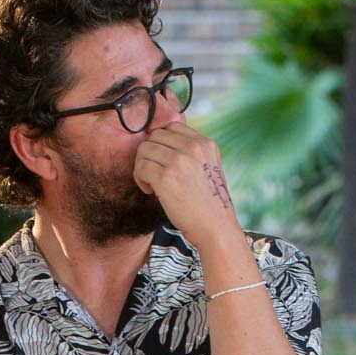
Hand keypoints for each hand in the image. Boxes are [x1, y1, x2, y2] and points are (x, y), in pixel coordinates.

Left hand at [131, 117, 243, 245]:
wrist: (215, 228)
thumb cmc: (209, 204)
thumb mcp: (209, 168)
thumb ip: (192, 153)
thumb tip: (162, 144)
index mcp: (205, 144)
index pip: (172, 126)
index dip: (162, 142)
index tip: (163, 160)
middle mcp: (193, 148)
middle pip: (155, 135)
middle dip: (150, 153)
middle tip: (154, 173)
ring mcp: (179, 161)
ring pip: (144, 149)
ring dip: (142, 166)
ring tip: (151, 183)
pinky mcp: (165, 177)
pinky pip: (141, 166)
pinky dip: (140, 178)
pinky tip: (150, 190)